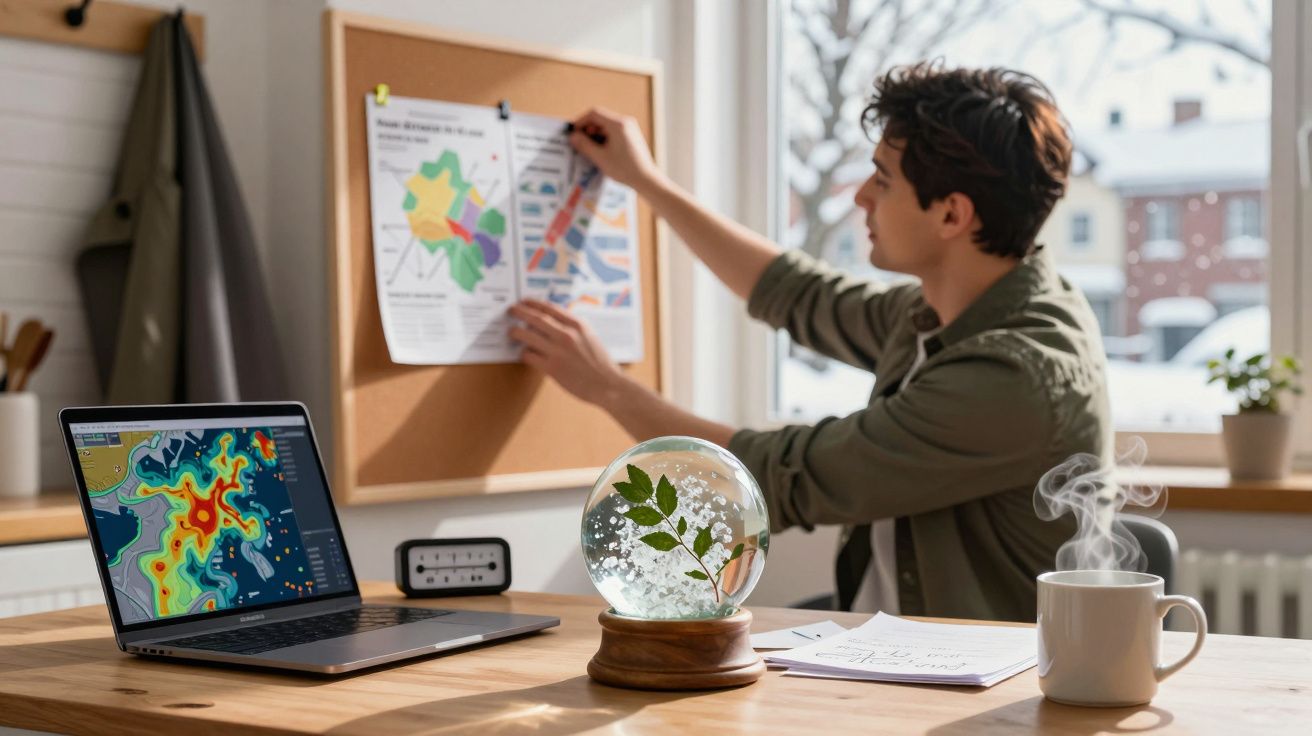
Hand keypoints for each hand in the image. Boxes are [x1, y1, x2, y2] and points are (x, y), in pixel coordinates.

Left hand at [509, 299, 625, 406]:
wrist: (608, 384)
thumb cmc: (600, 362)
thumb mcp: (590, 336)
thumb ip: (572, 326)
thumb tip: (551, 319)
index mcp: (577, 324)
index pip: (549, 308)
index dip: (533, 303)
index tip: (524, 301)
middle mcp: (567, 334)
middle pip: (535, 318)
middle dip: (519, 312)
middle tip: (511, 311)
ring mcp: (558, 351)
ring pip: (527, 335)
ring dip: (515, 332)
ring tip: (511, 333)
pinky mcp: (552, 368)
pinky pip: (529, 355)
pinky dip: (523, 353)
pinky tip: (524, 354)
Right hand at [569, 107, 662, 192]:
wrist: (646, 179)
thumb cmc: (625, 169)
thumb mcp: (600, 157)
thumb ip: (584, 145)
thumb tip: (573, 137)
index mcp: (618, 124)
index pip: (594, 114)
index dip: (581, 121)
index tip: (574, 132)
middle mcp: (625, 122)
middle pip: (601, 118)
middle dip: (588, 129)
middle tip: (579, 142)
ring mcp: (630, 128)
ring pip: (607, 125)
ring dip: (596, 134)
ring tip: (589, 149)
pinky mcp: (631, 136)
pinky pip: (614, 131)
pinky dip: (604, 138)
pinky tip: (600, 151)